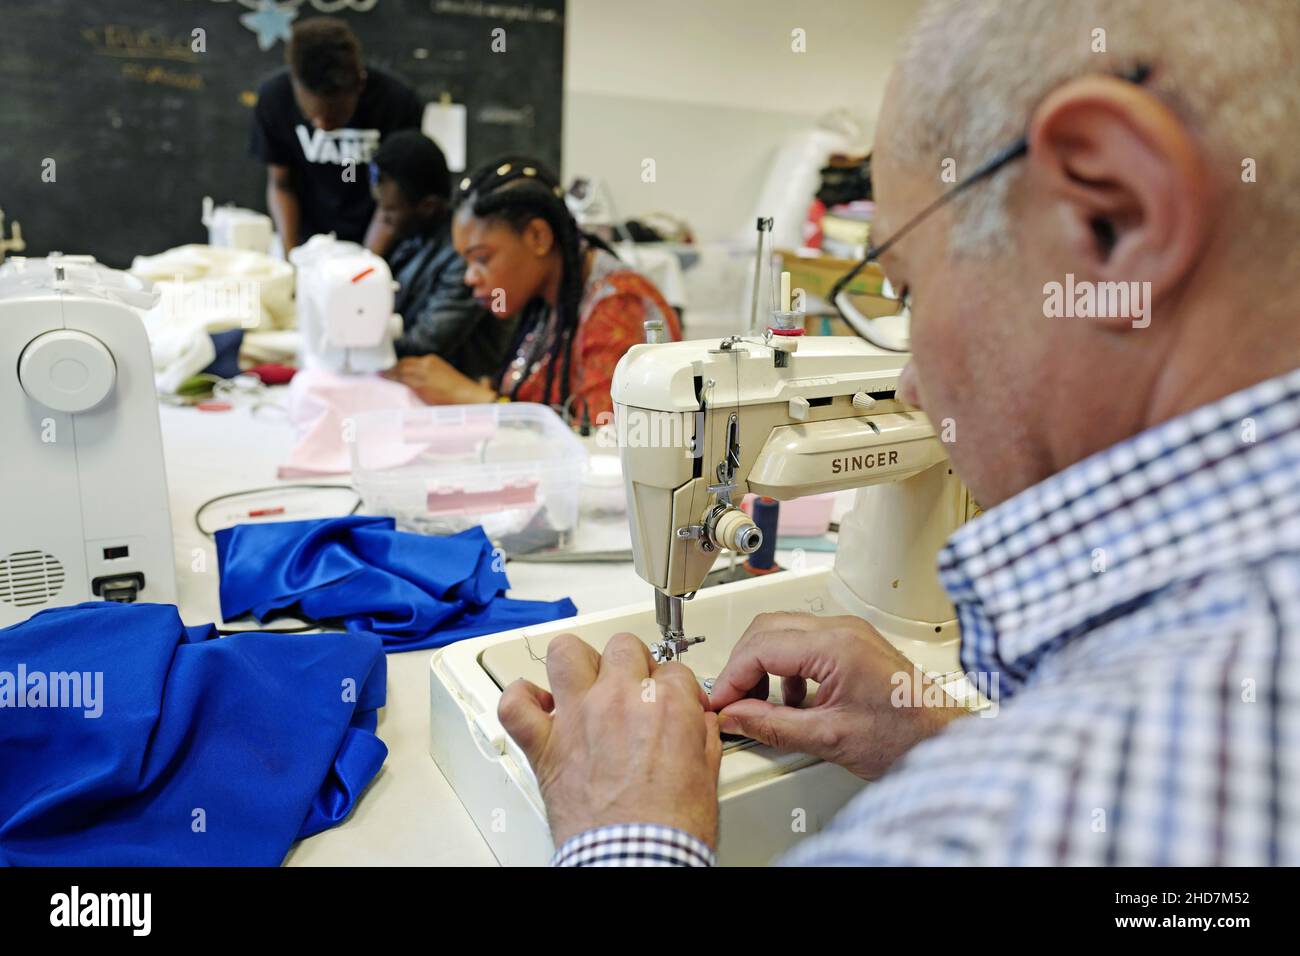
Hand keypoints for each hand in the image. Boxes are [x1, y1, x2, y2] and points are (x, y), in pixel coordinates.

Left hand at [382, 354, 495, 404]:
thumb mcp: (444, 376)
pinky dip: (390, 378)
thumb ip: (430, 375)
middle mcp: (425, 363)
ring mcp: (421, 372)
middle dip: (392, 368)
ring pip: (399, 370)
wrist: (467, 396)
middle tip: (383, 373)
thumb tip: (418, 381)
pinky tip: (384, 379)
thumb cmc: (459, 391)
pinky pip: (400, 379)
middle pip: (402, 364)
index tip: (393, 369)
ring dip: (389, 373)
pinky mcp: (419, 383)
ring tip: (381, 376)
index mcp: (432, 360)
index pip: (410, 360)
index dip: (399, 365)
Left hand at [498, 632, 722, 847]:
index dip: (673, 687)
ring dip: (577, 664)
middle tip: (632, 689)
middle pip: (623, 648)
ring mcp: (578, 717)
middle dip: (632, 665)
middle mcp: (620, 700)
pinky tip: (535, 705)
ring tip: (584, 682)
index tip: (670, 702)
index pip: (673, 670)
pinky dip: (520, 700)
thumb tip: (699, 724)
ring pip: (566, 653)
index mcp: (666, 704)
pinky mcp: (544, 744)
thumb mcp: (708, 776)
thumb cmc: (670, 830)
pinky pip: (515, 704)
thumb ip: (702, 737)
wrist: (636, 859)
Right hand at [707, 613, 964, 779]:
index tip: (722, 703)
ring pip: (782, 631)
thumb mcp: (827, 738)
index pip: (761, 647)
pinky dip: (785, 667)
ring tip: (760, 702)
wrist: (942, 740)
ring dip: (761, 663)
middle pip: (766, 628)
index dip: (733, 677)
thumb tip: (735, 717)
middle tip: (733, 701)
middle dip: (742, 665)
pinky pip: (803, 641)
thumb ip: (772, 726)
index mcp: (836, 645)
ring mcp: (849, 632)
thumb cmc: (904, 737)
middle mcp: (842, 629)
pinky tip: (791, 700)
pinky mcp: (853, 643)